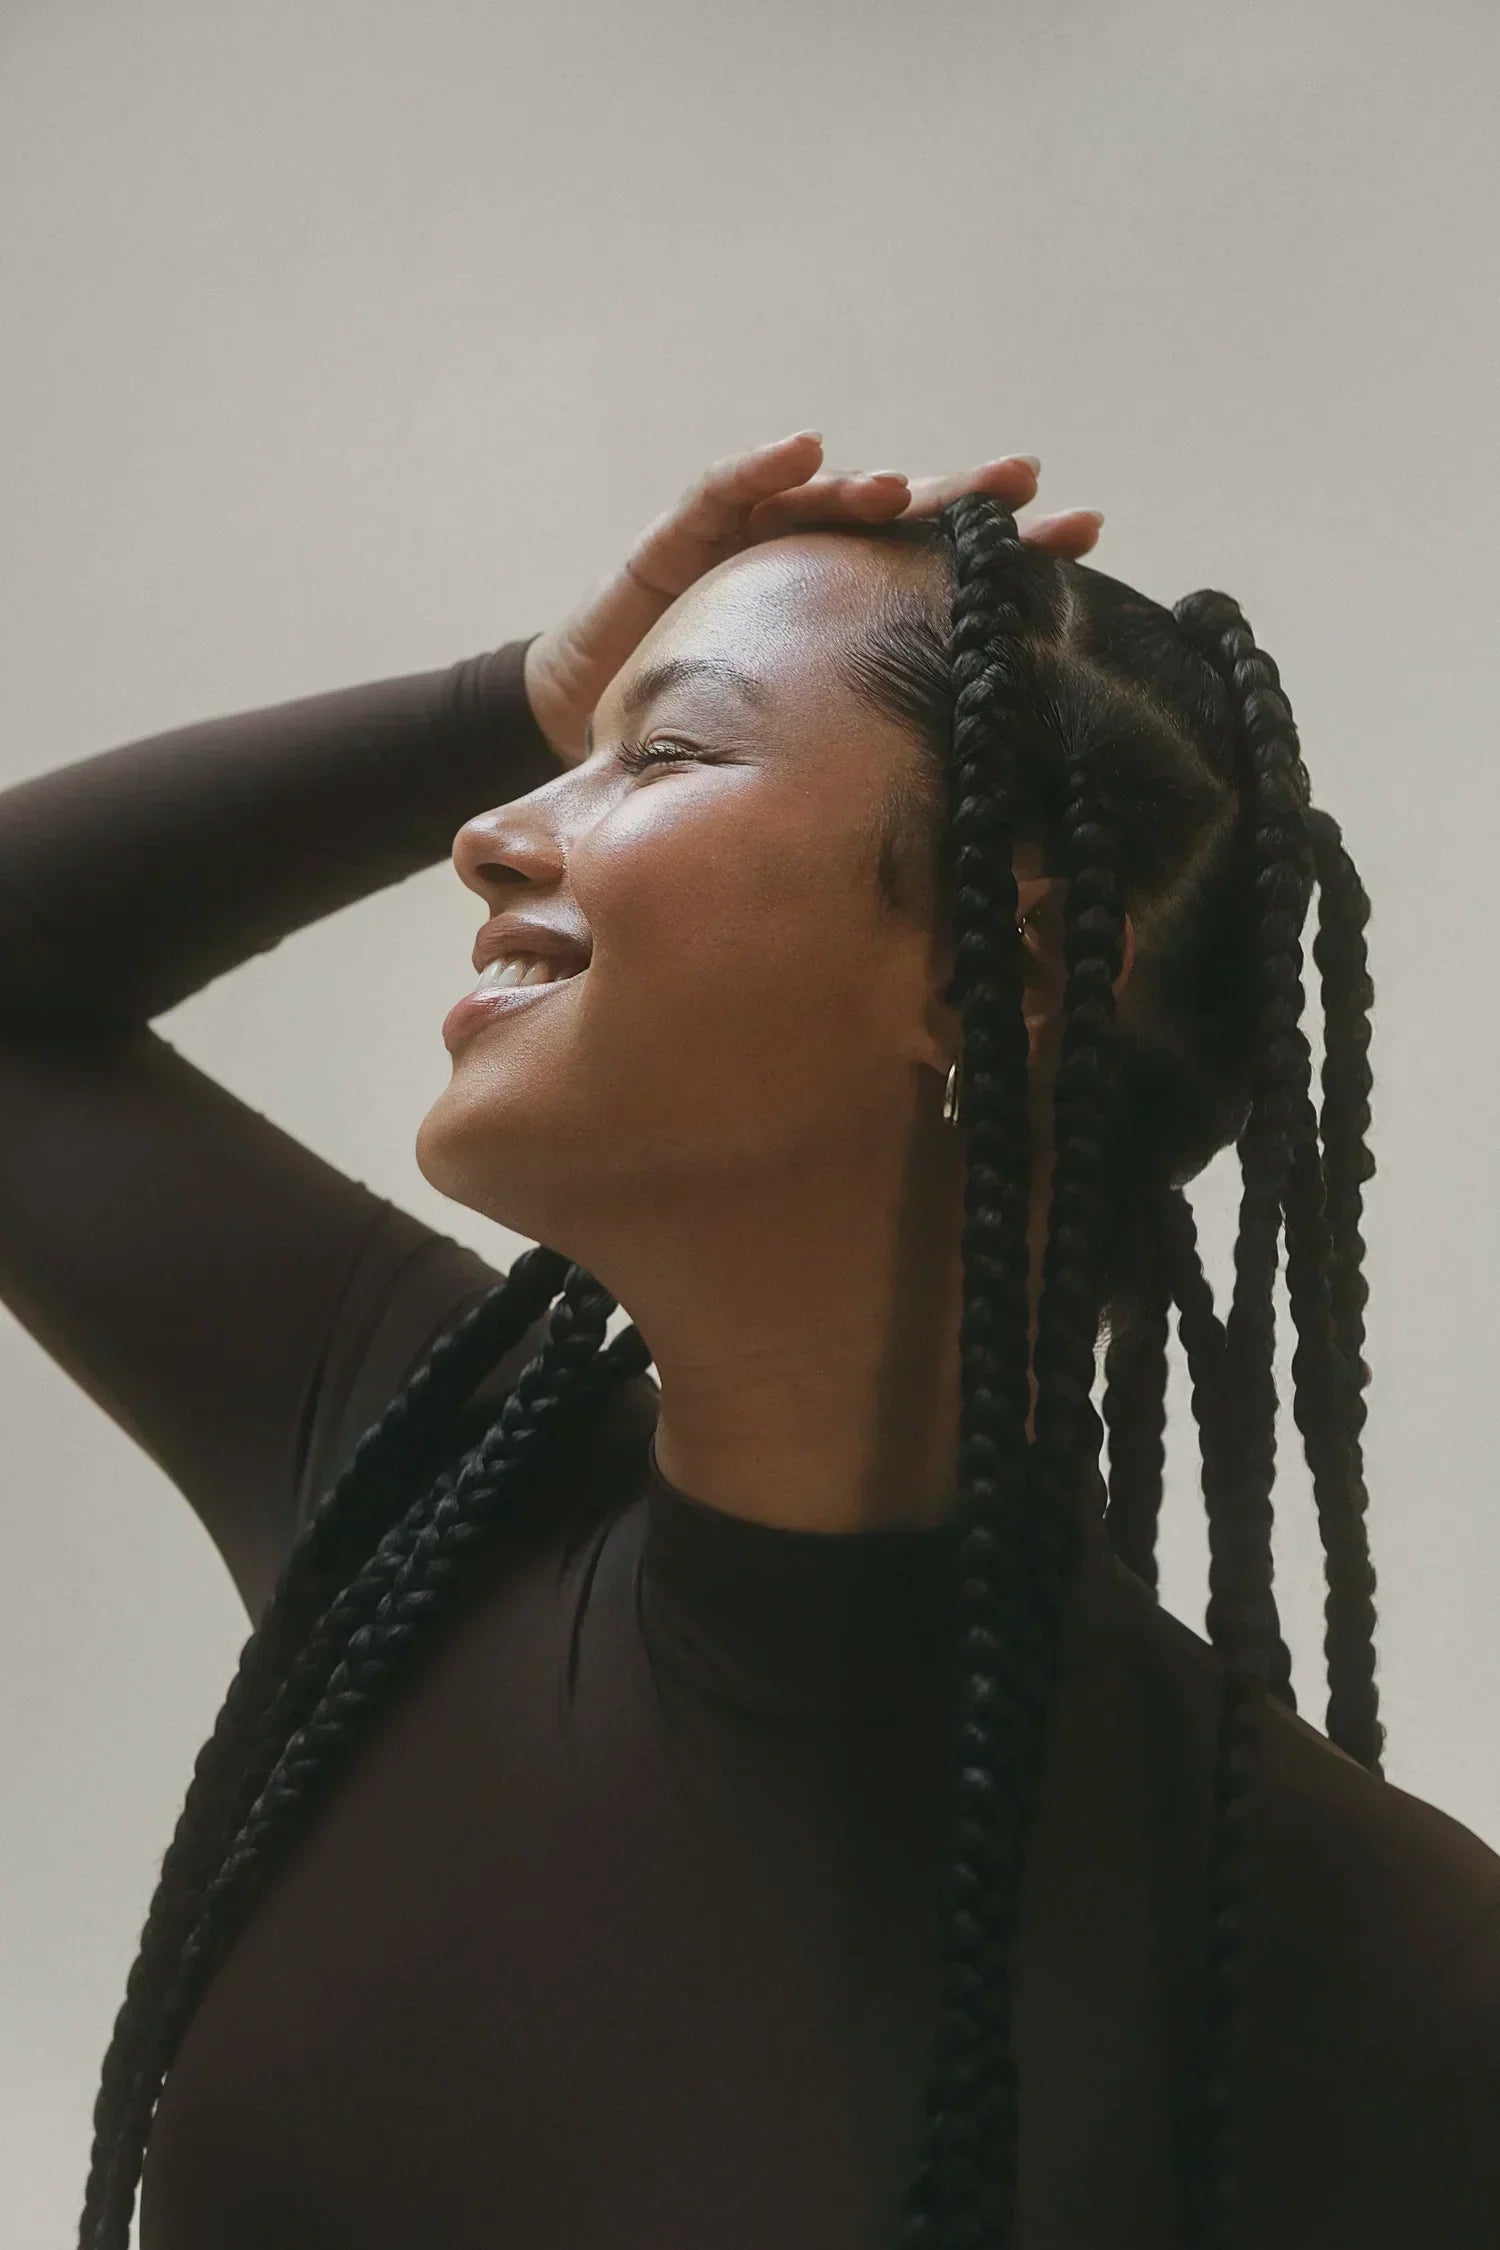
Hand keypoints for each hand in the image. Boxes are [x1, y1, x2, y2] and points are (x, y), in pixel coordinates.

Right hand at [522, 431, 1103, 764]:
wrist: (595, 738)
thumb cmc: (709, 752)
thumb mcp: (809, 766)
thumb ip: (883, 765)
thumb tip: (996, 840)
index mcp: (857, 623)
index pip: (947, 581)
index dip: (1014, 559)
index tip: (1088, 543)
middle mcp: (816, 573)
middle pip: (902, 526)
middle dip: (964, 502)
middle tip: (1026, 482)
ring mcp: (754, 546)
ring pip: (824, 501)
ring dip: (870, 487)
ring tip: (910, 488)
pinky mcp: (684, 540)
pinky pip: (723, 494)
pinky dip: (765, 470)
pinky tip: (807, 451)